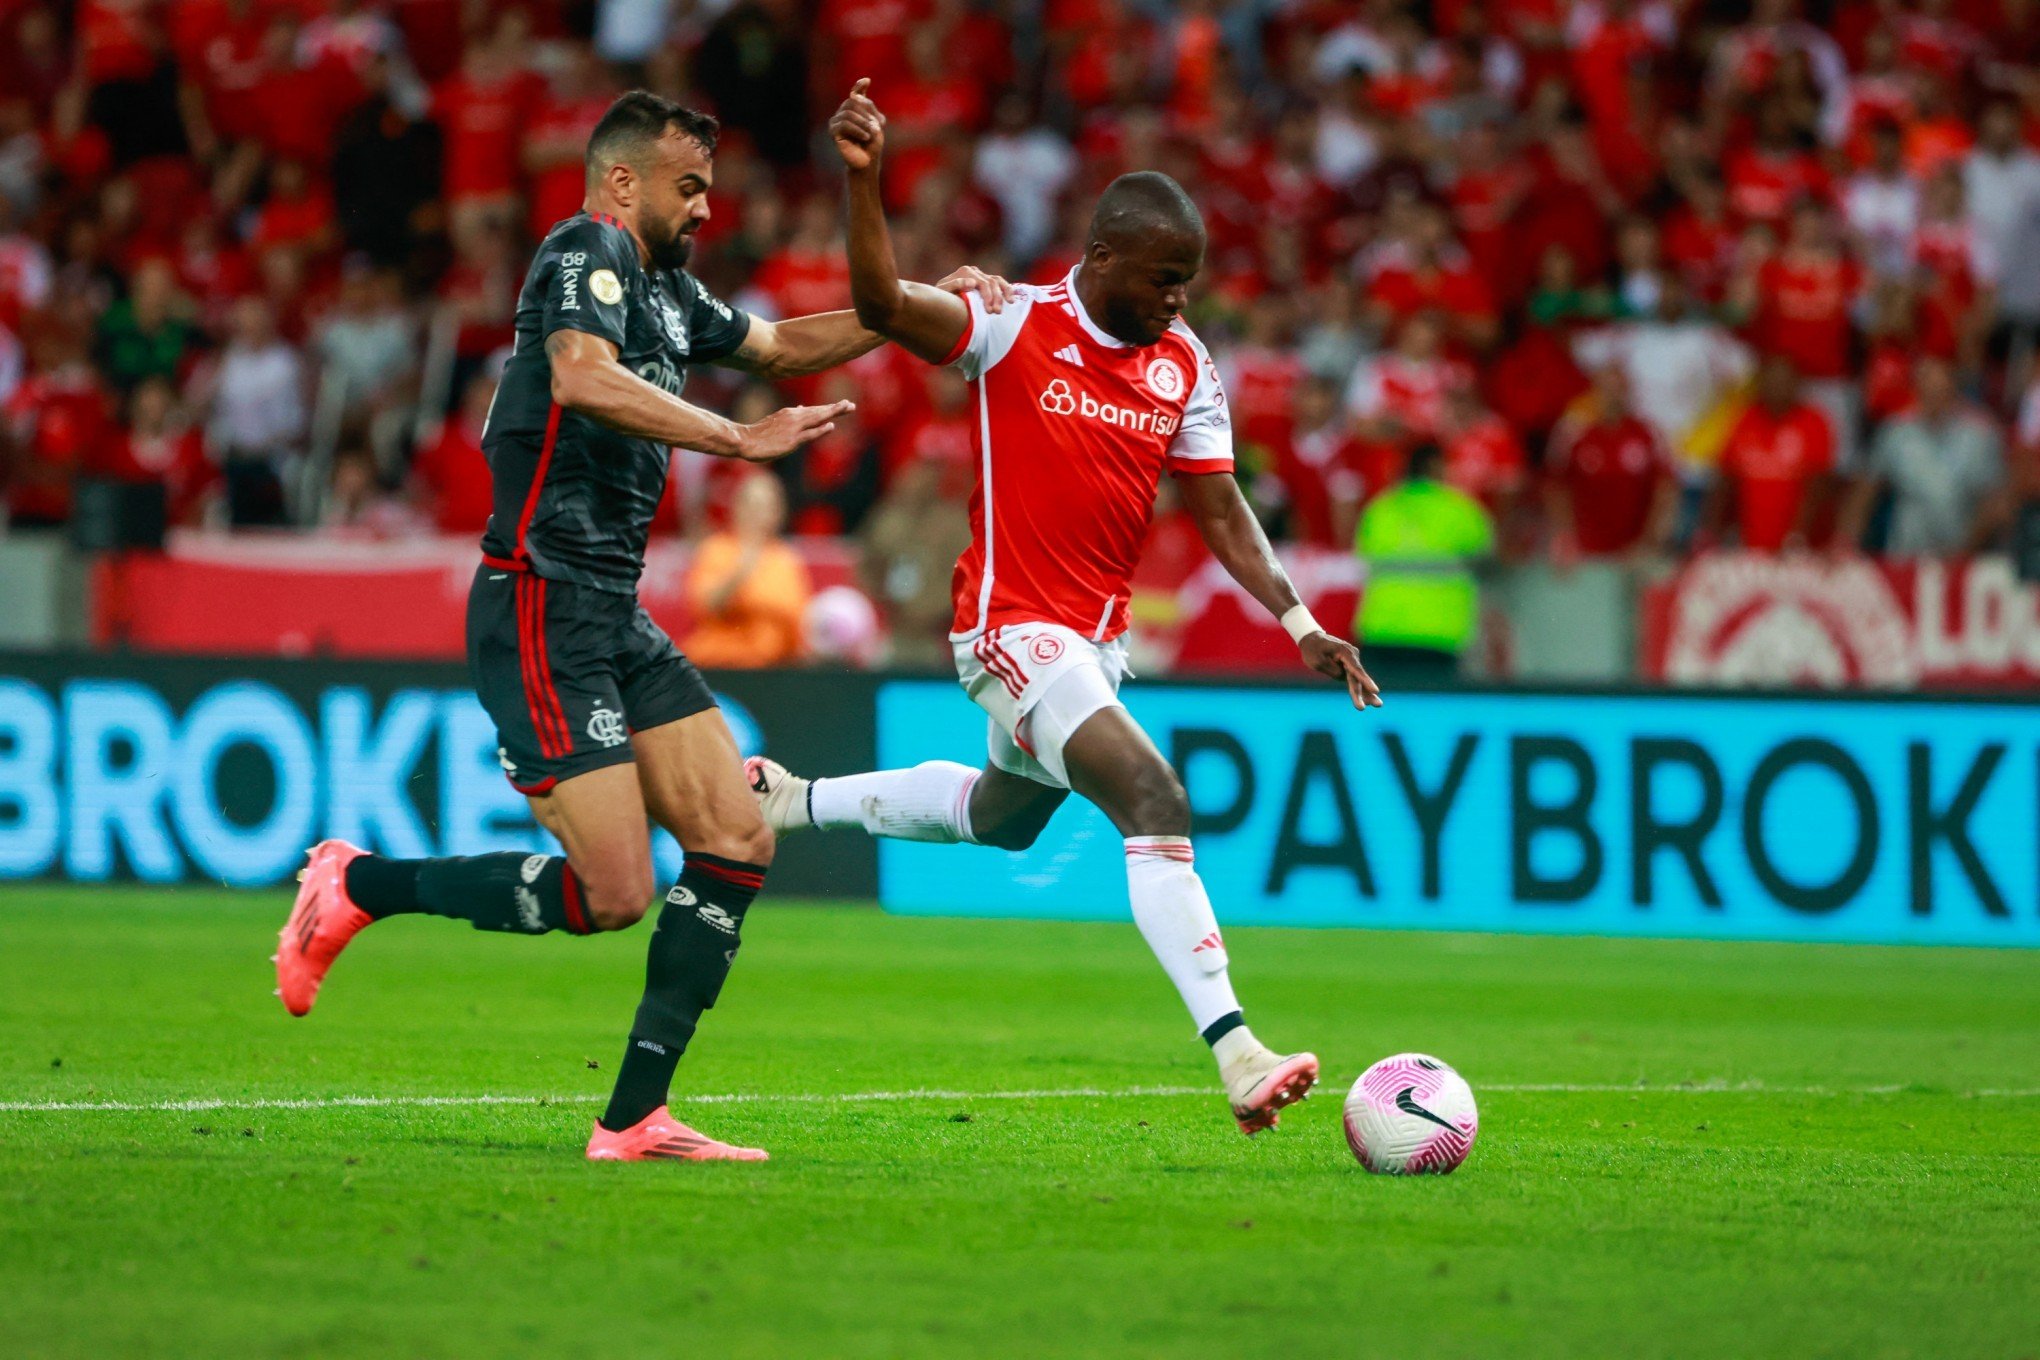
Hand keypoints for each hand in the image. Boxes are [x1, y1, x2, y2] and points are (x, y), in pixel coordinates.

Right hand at [737, 400, 853, 462]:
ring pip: (816, 418)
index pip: (815, 410)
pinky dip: (820, 430)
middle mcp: (794, 418)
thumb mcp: (777, 420)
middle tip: (851, 404)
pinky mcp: (791, 440)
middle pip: (819, 412)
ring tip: (847, 408)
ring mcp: (793, 429)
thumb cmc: (760, 433)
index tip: (844, 404)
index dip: (830, 407)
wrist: (745, 440)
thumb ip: (792, 415)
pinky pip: (808, 434)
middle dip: (836, 408)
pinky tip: (831, 426)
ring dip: (832, 413)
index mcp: (791, 413)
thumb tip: (803, 407)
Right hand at [829, 78, 885, 171]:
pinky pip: (844, 123)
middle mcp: (844, 112)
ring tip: (870, 135)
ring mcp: (836, 121)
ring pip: (848, 112)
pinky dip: (857, 129)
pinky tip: (865, 137)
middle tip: (874, 128)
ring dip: (863, 123)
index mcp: (855, 109)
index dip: (859, 86)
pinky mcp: (833, 131)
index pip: (855, 93)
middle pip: (852, 101)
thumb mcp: (876, 123)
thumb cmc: (873, 143)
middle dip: (866, 114)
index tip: (867, 81)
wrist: (868, 161)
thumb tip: (855, 95)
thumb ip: (869, 107)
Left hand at [936, 264, 1014, 313]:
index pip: (982, 283)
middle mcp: (974, 271)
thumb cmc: (940, 297)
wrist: (939, 298)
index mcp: (965, 272)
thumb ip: (954, 285)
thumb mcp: (942, 292)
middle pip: (991, 282)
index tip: (989, 311)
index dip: (988, 296)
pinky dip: (1007, 289)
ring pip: (998, 281)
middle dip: (996, 298)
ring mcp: (981, 275)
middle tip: (997, 313)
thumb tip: (972, 283)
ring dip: (1005, 293)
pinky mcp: (986, 280)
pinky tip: (1011, 299)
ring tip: (1009, 304)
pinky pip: (1000, 282)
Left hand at [1302, 632, 1382, 709]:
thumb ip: (1333, 670)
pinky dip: (1361, 690)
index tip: (1375, 691)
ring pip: (1359, 680)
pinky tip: (1369, 701)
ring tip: (1377, 705)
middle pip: (1359, 677)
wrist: (1312, 639)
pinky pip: (1355, 679)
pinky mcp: (1349, 666)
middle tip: (1378, 705)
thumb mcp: (1317, 661)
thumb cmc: (1312, 650)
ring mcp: (1352, 661)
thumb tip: (1344, 677)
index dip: (1365, 681)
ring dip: (1367, 694)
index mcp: (1345, 652)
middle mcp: (1352, 655)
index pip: (1356, 669)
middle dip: (1367, 693)